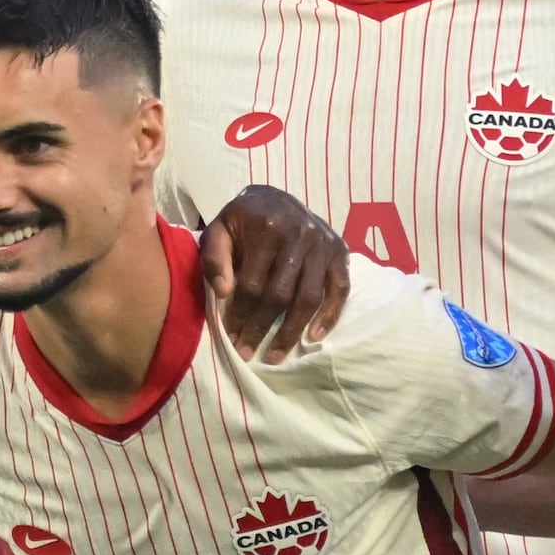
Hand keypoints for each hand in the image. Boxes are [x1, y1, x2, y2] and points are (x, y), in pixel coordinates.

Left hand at [194, 184, 348, 359]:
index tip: (230, 337)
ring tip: (275, 356)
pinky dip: (330, 315)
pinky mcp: (339, 252)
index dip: (239, 314)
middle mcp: (299, 235)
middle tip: (247, 352)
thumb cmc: (242, 221)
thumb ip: (214, 258)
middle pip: (280, 295)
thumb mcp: (219, 230)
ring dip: (291, 332)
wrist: (274, 198)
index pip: (251, 283)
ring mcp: (322, 244)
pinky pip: (340, 289)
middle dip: (260, 328)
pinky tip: (314, 337)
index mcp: (266, 228)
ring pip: (308, 297)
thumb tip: (224, 292)